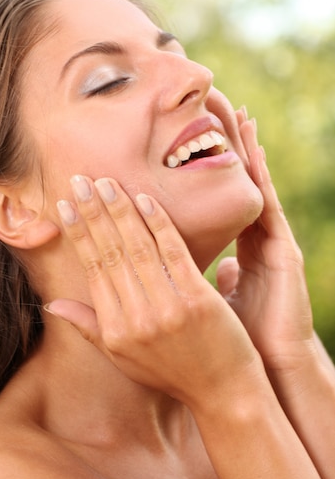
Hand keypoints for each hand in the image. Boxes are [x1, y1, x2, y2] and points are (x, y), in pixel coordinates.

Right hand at [47, 175, 262, 409]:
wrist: (224, 393)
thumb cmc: (172, 373)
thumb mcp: (123, 358)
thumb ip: (88, 329)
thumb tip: (52, 305)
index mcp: (114, 330)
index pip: (92, 270)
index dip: (78, 234)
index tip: (66, 205)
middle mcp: (135, 319)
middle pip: (110, 253)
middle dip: (93, 213)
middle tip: (81, 180)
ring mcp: (167, 308)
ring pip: (137, 247)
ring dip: (120, 210)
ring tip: (107, 182)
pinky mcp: (197, 298)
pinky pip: (172, 252)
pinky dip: (158, 222)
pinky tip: (145, 199)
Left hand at [216, 109, 315, 372]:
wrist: (265, 370)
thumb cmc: (236, 342)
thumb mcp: (213, 303)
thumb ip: (212, 279)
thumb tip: (206, 265)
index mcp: (240, 252)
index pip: (220, 205)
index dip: (209, 175)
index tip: (195, 140)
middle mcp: (256, 242)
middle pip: (236, 188)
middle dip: (226, 149)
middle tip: (216, 108)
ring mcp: (271, 243)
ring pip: (254, 188)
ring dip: (245, 150)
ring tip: (237, 112)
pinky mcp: (283, 250)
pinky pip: (268, 205)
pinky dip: (260, 176)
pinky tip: (254, 147)